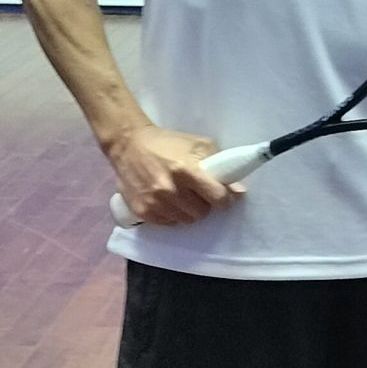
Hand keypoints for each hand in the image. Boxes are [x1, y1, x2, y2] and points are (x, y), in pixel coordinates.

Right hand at [106, 126, 242, 226]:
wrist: (128, 144)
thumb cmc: (167, 143)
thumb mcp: (197, 144)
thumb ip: (218, 165)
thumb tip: (238, 191)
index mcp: (186, 170)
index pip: (217, 197)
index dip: (224, 199)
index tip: (224, 196)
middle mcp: (169, 189)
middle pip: (202, 212)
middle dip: (204, 203)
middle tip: (197, 192)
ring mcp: (154, 203)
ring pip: (186, 220)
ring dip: (188, 210)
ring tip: (181, 195)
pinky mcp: (142, 211)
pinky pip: (169, 224)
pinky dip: (172, 215)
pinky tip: (167, 200)